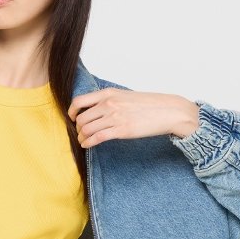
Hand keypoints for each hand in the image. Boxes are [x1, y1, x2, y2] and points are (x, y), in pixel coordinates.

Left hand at [68, 89, 199, 147]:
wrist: (168, 111)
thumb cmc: (149, 104)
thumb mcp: (125, 95)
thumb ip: (109, 100)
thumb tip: (95, 108)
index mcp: (108, 93)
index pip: (79, 101)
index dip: (71, 112)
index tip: (72, 118)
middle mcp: (109, 104)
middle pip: (81, 118)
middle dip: (77, 128)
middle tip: (80, 133)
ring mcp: (114, 117)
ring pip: (86, 129)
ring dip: (82, 137)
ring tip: (83, 140)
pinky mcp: (121, 130)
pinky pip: (97, 138)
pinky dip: (88, 143)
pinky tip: (87, 145)